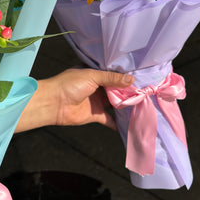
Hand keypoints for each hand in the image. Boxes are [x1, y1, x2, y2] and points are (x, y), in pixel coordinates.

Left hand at [15, 68, 133, 132]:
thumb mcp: (92, 76)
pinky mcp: (95, 115)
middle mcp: (97, 87)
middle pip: (117, 90)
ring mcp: (97, 101)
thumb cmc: (69, 84)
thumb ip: (111, 78)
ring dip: (125, 106)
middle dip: (129, 92)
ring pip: (115, 104)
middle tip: (147, 94)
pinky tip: (130, 125)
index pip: (114, 75)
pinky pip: (109, 120)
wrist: (53, 103)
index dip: (126, 77)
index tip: (143, 79)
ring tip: (143, 107)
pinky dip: (117, 123)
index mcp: (95, 74)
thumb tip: (131, 79)